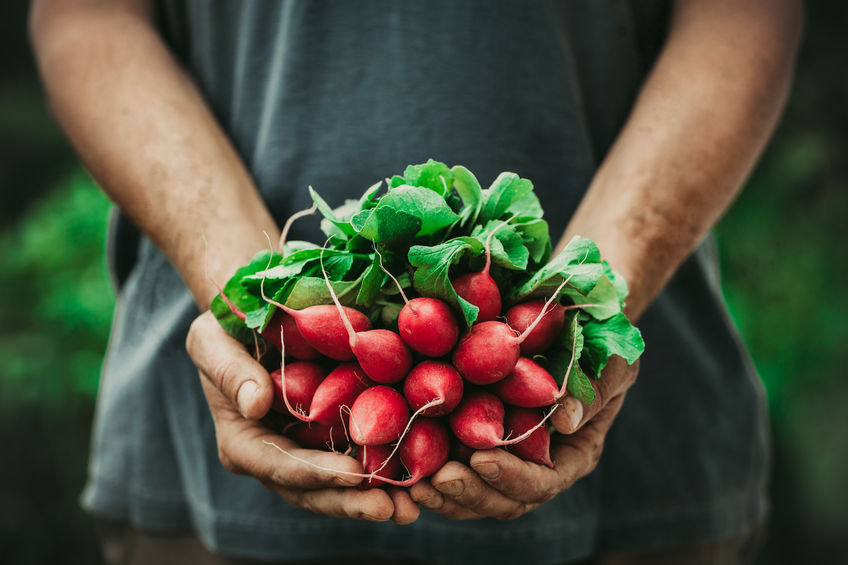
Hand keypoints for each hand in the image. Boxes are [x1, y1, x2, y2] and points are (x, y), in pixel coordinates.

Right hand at [186, 311, 419, 523]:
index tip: (354, 473)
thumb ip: (230, 372)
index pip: (279, 465)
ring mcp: (307, 451)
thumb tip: (255, 404)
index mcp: (243, 441)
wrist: (255, 315)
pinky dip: (388, 469)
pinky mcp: (334, 437)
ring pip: (339, 486)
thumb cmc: (225, 327)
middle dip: (352, 501)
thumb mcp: (213, 340)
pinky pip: (360, 458)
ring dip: (376, 497)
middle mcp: (275, 457)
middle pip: (313, 491)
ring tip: (412, 507)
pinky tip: (419, 476)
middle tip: (392, 508)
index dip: (316, 473)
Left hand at [409, 357, 637, 518]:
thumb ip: (593, 389)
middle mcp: (537, 464)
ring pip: (473, 493)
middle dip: (470, 492)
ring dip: (444, 492)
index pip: (541, 482)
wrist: (575, 324)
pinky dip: (429, 467)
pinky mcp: (473, 438)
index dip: (512, 477)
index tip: (482, 458)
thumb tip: (567, 421)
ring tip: (416, 483)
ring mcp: (505, 456)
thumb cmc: (602, 340)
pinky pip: (452, 464)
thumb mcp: (611, 361)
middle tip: (438, 478)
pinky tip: (403, 463)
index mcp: (572, 454)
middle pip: (502, 499)